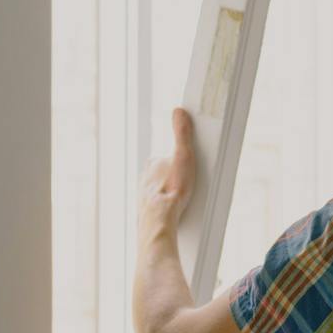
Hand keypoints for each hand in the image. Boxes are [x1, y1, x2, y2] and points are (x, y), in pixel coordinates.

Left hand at [138, 107, 196, 242]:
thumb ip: (181, 134)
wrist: (160, 221)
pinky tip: (175, 213)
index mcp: (152, 164)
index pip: (167, 158)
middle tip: (188, 186)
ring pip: (159, 191)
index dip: (179, 162)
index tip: (188, 167)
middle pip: (163, 175)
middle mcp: (144, 178)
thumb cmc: (172, 189)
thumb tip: (178, 111)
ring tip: (183, 201)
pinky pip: (158, 206)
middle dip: (174, 179)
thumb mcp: (182, 156)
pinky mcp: (145, 211)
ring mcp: (143, 194)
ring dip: (170, 194)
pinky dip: (165, 208)